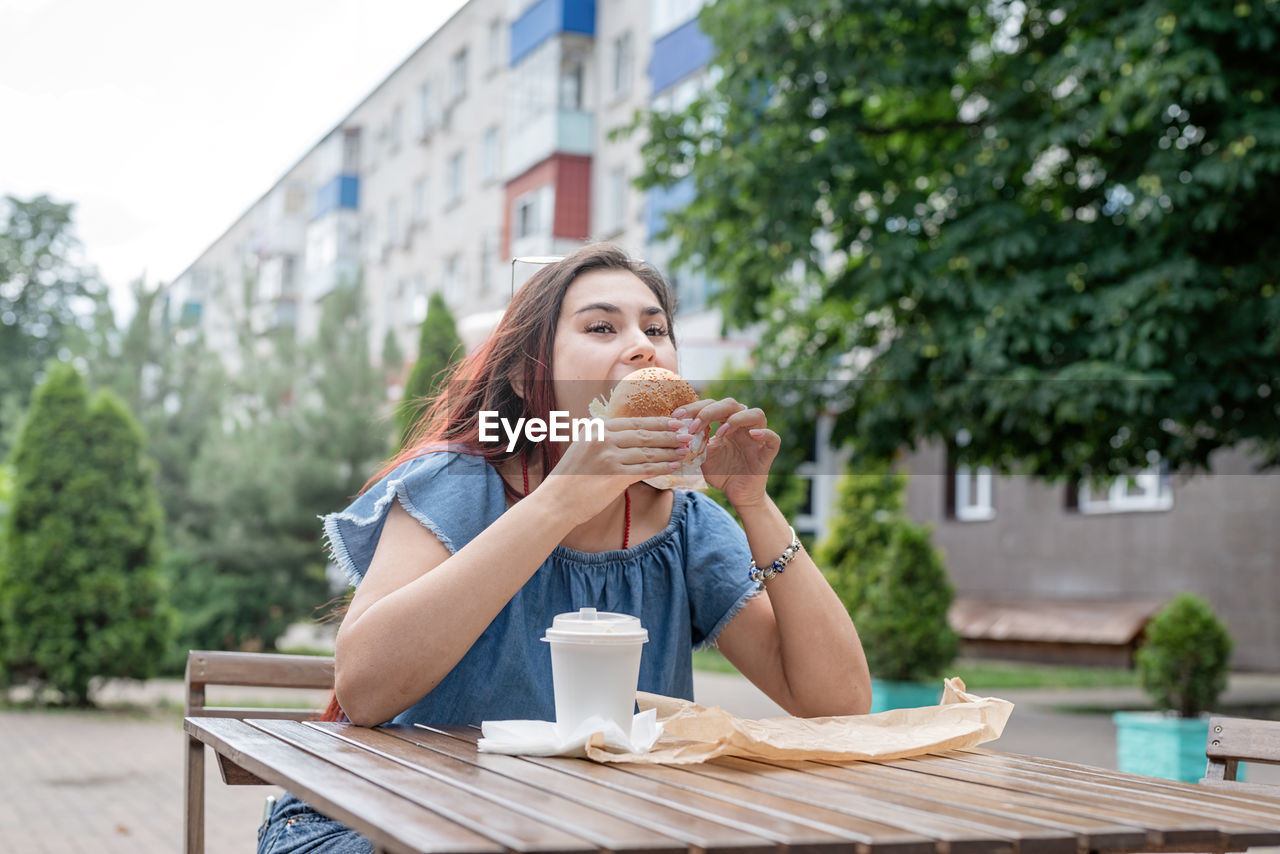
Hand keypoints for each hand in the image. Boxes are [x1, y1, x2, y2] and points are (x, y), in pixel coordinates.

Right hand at [539, 416, 691, 525]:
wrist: (555, 502)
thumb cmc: (569, 479)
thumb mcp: (583, 449)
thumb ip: (604, 441)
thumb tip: (629, 438)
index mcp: (596, 429)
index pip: (633, 422)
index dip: (657, 422)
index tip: (673, 423)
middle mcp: (603, 439)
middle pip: (644, 434)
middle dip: (669, 434)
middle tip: (687, 434)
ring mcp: (609, 457)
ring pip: (647, 452)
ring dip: (669, 451)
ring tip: (685, 450)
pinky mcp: (614, 476)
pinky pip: (645, 470)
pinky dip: (662, 467)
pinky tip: (674, 466)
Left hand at [674, 398, 779, 509]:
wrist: (736, 495)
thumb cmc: (721, 473)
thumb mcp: (702, 456)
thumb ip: (694, 442)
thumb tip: (677, 430)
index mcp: (726, 423)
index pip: (712, 404)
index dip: (695, 407)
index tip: (677, 416)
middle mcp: (742, 426)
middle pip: (732, 404)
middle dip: (710, 411)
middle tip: (693, 427)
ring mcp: (756, 438)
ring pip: (756, 414)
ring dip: (736, 419)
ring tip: (720, 433)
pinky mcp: (767, 453)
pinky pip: (773, 438)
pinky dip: (765, 433)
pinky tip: (752, 435)